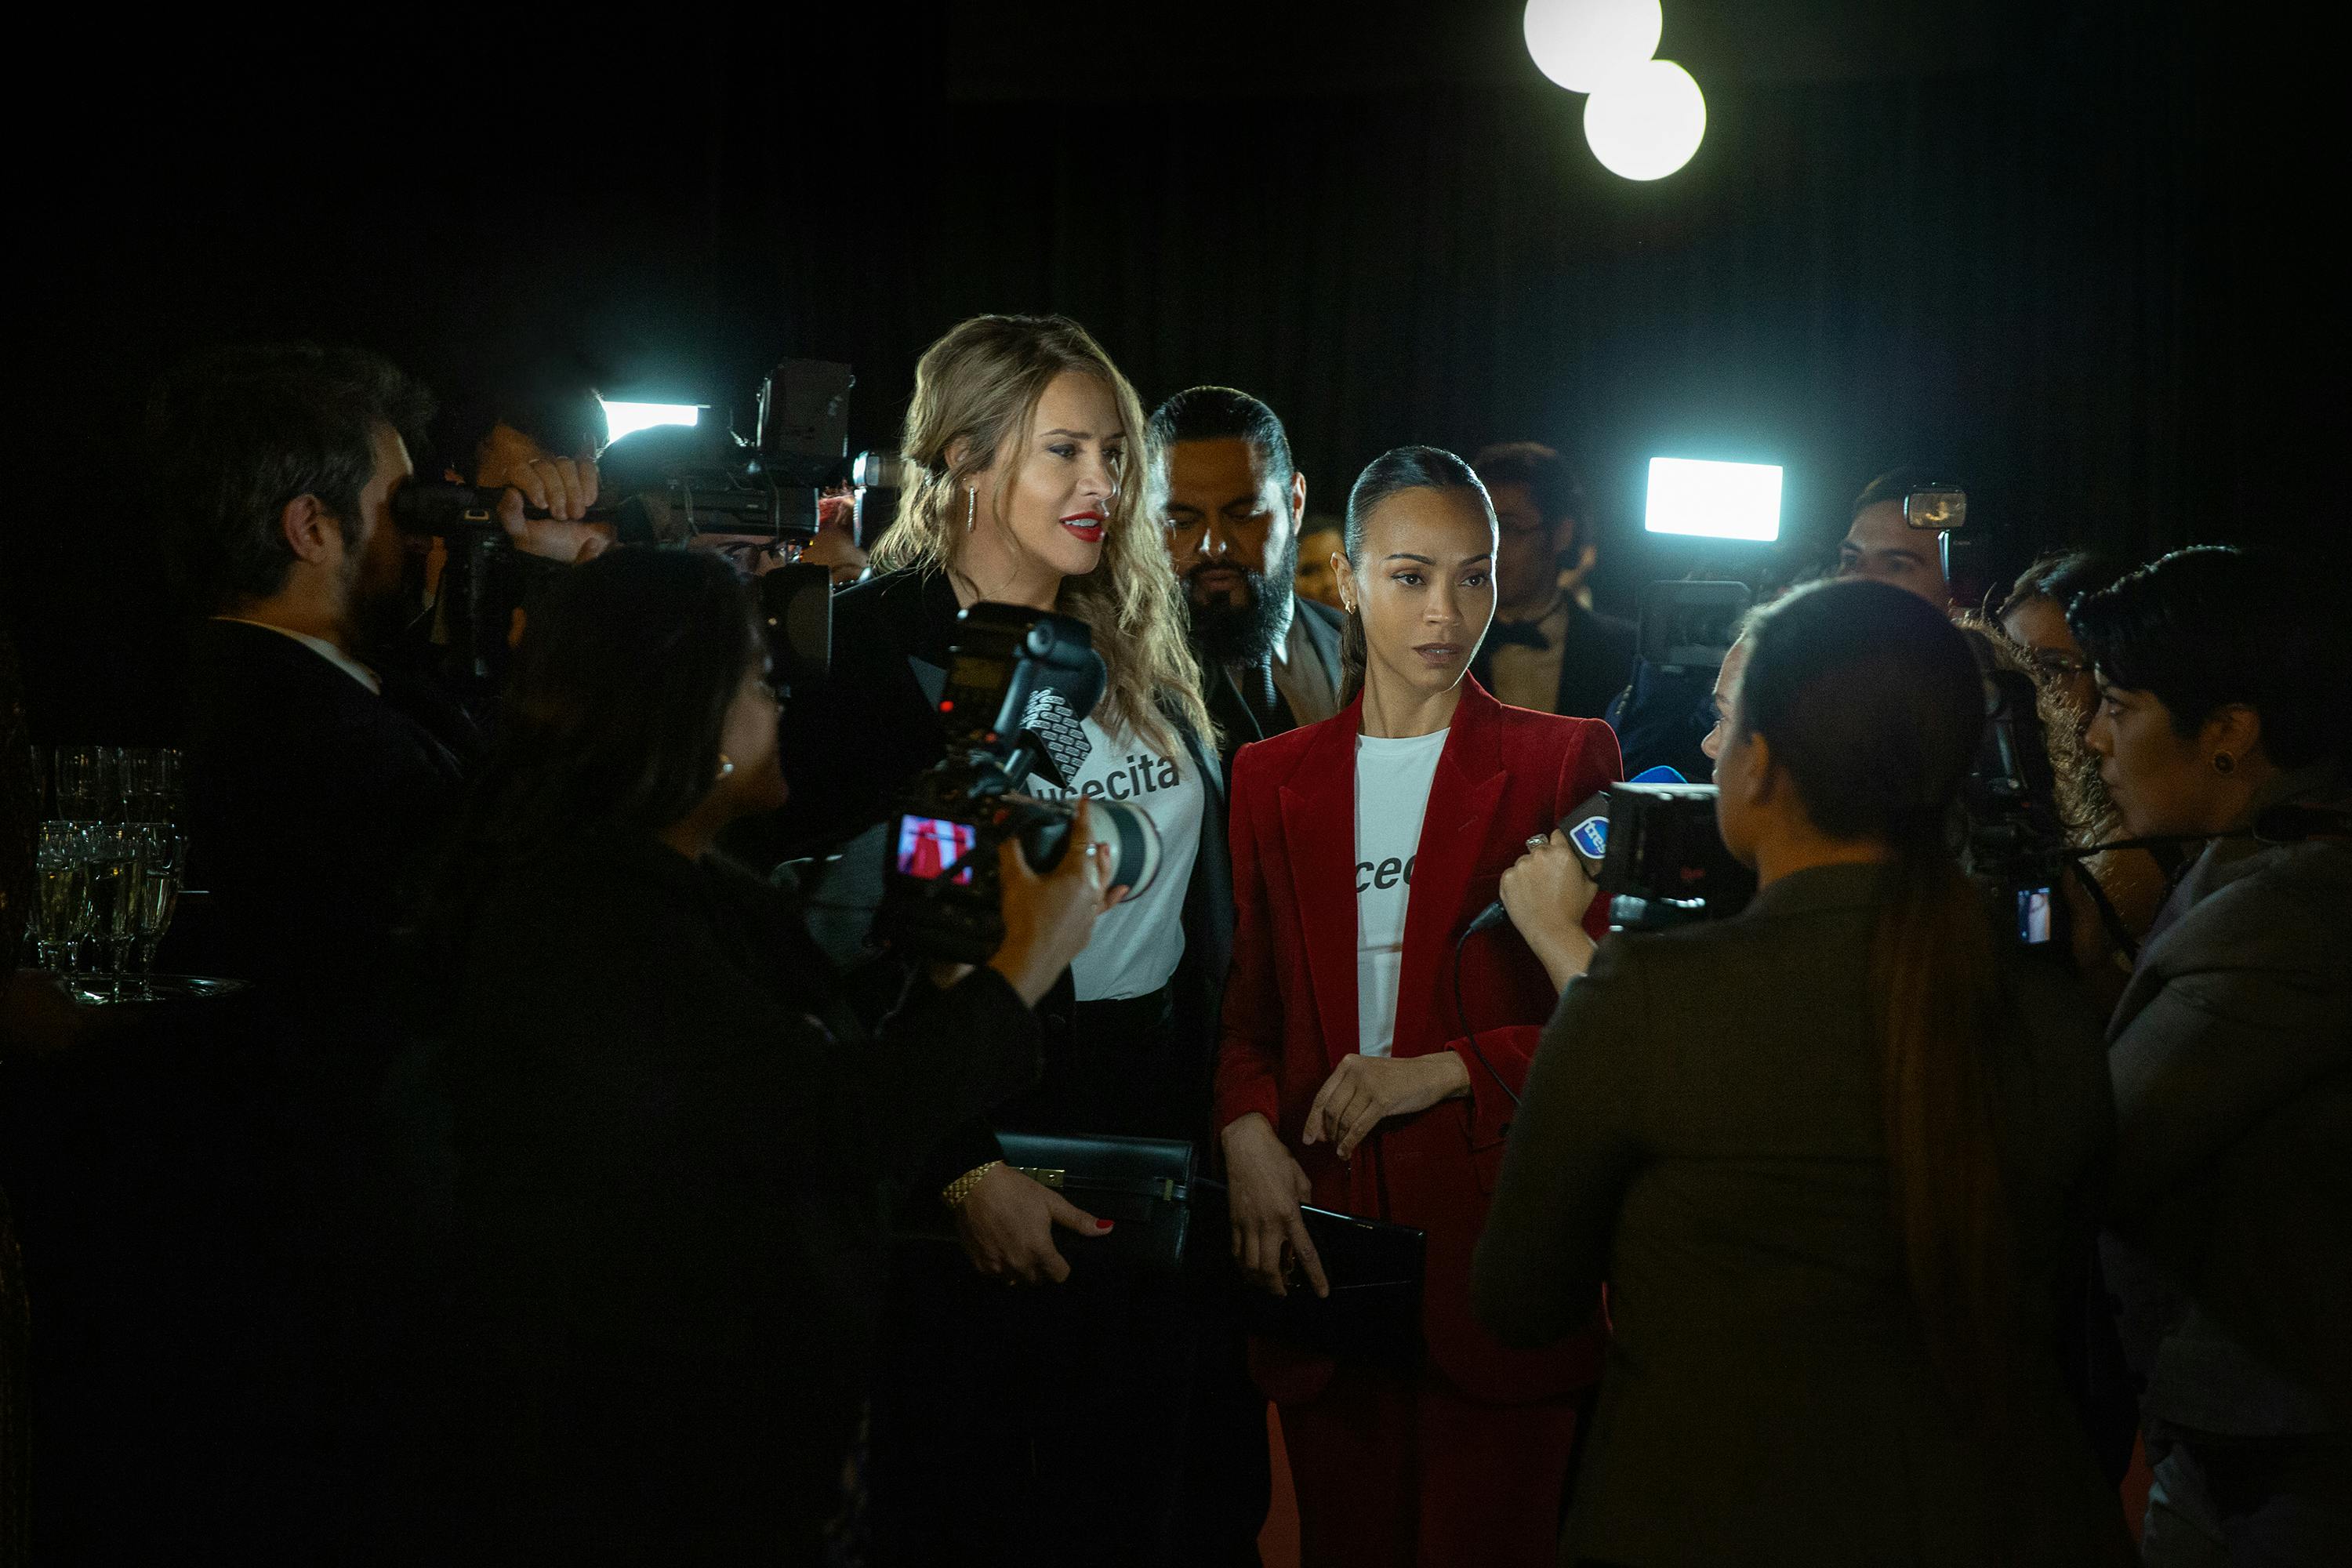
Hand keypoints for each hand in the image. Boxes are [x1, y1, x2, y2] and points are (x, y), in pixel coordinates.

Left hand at [494, 455, 611, 563]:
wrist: (585, 548)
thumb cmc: (553, 544)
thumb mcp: (525, 536)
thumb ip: (510, 516)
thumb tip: (510, 492)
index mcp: (523, 489)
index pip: (521, 469)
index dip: (533, 484)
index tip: (542, 505)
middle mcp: (541, 477)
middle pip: (546, 466)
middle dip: (556, 493)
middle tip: (562, 516)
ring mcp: (564, 474)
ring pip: (566, 464)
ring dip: (573, 490)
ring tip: (577, 513)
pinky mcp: (585, 475)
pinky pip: (586, 465)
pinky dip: (588, 482)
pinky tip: (588, 501)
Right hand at [952, 1163, 1111, 1284]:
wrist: (975, 1185)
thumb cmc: (1017, 1191)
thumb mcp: (1050, 1202)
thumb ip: (1078, 1220)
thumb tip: (1107, 1228)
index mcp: (1040, 1251)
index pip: (1059, 1276)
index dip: (1061, 1266)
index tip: (1057, 1255)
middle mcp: (1019, 1265)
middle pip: (1037, 1280)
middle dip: (1040, 1269)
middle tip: (1036, 1249)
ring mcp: (997, 1268)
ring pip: (1016, 1281)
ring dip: (1020, 1271)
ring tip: (1018, 1249)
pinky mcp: (979, 1266)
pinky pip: (996, 1276)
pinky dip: (1000, 1268)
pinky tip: (1000, 1249)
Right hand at [986, 799, 1124, 1006]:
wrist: (1032, 960)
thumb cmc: (1025, 918)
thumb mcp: (1014, 880)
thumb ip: (1011, 849)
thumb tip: (1005, 824)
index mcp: (1076, 873)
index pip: (1082, 838)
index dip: (1083, 818)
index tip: (1085, 801)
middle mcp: (1090, 890)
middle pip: (1097, 859)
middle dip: (1093, 842)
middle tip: (1090, 829)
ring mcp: (1092, 911)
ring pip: (1103, 881)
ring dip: (1104, 864)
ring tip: (1107, 851)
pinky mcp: (1088, 928)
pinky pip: (1104, 905)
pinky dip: (1111, 895)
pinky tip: (1120, 891)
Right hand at [1220, 1113, 1327, 1299]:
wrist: (1246, 1145)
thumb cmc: (1277, 1159)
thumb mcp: (1301, 1180)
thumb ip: (1306, 1204)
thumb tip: (1306, 1220)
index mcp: (1289, 1213)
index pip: (1305, 1253)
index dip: (1315, 1277)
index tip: (1322, 1293)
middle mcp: (1268, 1223)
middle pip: (1270, 1269)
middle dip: (1277, 1287)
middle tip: (1283, 1292)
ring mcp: (1248, 1223)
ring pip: (1250, 1265)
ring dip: (1259, 1280)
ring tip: (1266, 1283)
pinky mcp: (1233, 1220)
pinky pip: (1236, 1251)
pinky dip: (1243, 1265)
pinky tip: (1249, 1268)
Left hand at [1302, 1052, 1469, 1159]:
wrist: (1430, 1074)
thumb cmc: (1398, 1079)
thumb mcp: (1368, 1076)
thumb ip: (1347, 1095)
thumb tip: (1323, 1128)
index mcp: (1348, 1064)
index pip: (1322, 1096)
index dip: (1312, 1120)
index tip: (1308, 1138)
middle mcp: (1355, 1071)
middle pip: (1331, 1109)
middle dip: (1327, 1132)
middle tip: (1327, 1145)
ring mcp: (1369, 1085)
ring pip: (1344, 1120)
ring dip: (1339, 1140)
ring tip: (1340, 1150)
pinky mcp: (1383, 1100)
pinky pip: (1359, 1127)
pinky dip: (1350, 1142)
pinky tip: (1346, 1152)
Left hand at [1499, 829, 1599, 989]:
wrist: (1552, 931)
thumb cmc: (1572, 910)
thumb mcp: (1590, 883)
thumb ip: (1586, 864)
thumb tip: (1589, 854)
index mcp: (1562, 853)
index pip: (1558, 835)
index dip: (1559, 844)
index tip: (1558, 851)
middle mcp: (1539, 855)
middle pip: (1539, 848)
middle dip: (1544, 859)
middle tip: (1549, 876)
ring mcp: (1521, 866)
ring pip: (1525, 861)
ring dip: (1529, 870)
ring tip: (1537, 888)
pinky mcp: (1507, 878)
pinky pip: (1512, 873)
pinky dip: (1517, 882)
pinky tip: (1527, 894)